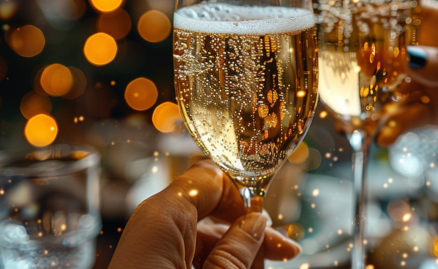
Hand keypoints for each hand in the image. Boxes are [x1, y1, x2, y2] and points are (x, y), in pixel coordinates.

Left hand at [109, 160, 300, 268]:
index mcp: (166, 214)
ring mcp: (154, 246)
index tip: (267, 216)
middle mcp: (156, 224)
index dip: (243, 191)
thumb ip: (240, 248)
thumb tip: (258, 222)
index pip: (210, 177)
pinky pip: (193, 257)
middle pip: (213, 210)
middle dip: (249, 231)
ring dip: (239, 253)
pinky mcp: (155, 263)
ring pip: (207, 238)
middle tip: (283, 252)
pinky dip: (219, 265)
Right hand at [377, 0, 437, 201]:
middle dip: (373, 62)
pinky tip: (385, 137)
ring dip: (379, 101)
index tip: (355, 25)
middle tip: (357, 72)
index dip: (382, 17)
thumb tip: (406, 58)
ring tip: (367, 118)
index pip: (410, 13)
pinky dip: (393, 126)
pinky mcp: (433, 113)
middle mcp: (436, 53)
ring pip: (394, 88)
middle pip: (393, 52)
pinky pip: (406, 117)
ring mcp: (432, 84)